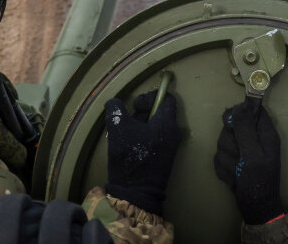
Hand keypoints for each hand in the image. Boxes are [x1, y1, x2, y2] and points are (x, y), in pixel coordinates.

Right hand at [104, 91, 180, 215]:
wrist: (136, 192)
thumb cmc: (130, 158)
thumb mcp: (118, 128)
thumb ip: (115, 110)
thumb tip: (115, 103)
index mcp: (166, 123)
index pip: (167, 99)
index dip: (150, 96)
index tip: (135, 105)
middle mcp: (173, 133)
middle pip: (159, 112)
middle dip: (141, 113)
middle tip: (126, 121)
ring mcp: (170, 146)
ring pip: (155, 126)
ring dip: (139, 126)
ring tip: (124, 134)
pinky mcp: (164, 157)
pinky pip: (155, 138)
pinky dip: (143, 137)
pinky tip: (128, 145)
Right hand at [214, 96, 283, 224]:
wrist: (254, 207)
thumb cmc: (258, 181)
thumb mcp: (253, 155)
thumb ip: (245, 130)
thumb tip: (238, 106)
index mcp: (265, 133)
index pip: (252, 110)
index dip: (239, 112)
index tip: (230, 123)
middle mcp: (254, 139)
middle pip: (232, 125)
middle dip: (230, 143)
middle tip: (239, 157)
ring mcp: (242, 150)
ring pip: (223, 141)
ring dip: (227, 158)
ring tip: (237, 170)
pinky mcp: (232, 160)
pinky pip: (219, 155)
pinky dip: (224, 167)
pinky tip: (233, 176)